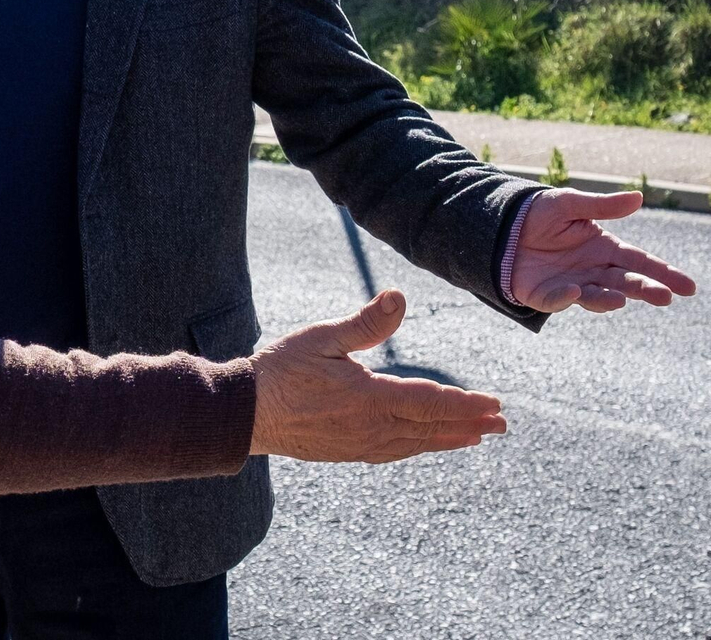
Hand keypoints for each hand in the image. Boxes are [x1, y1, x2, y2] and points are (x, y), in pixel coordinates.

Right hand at [249, 289, 505, 462]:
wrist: (246, 413)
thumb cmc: (280, 370)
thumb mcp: (321, 338)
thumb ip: (364, 323)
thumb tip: (398, 296)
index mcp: (370, 398)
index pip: (432, 402)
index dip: (466, 404)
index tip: (495, 403)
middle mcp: (372, 427)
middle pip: (432, 427)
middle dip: (470, 425)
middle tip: (502, 425)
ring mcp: (361, 444)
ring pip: (416, 443)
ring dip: (450, 439)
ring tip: (476, 437)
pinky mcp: (348, 452)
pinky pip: (395, 452)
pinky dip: (420, 447)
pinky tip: (425, 444)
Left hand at [509, 189, 696, 312]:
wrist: (498, 225)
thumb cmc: (537, 214)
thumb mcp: (569, 204)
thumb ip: (602, 206)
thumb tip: (638, 197)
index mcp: (604, 248)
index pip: (639, 261)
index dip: (663, 273)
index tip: (688, 287)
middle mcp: (592, 270)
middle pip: (624, 282)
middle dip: (645, 290)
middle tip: (664, 296)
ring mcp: (570, 284)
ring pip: (596, 296)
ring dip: (608, 298)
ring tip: (621, 299)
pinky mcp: (543, 294)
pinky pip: (556, 300)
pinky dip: (564, 298)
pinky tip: (573, 290)